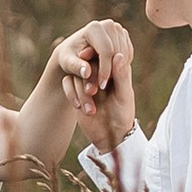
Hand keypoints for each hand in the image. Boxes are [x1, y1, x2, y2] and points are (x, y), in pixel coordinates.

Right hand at [53, 19, 136, 149]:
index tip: (92, 61)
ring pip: (76, 74)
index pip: (103, 56)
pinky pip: (67, 84)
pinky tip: (79, 108)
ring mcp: (86, 83)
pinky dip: (71, 94)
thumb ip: (121, 76)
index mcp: (113, 71)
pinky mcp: (76, 92)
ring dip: (81, 89)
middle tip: (92, 91)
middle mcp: (98, 74)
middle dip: (87, 75)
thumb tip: (119, 55)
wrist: (110, 136)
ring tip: (91, 107)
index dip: (96, 56)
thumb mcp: (124, 97)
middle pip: (87, 63)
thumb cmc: (122, 116)